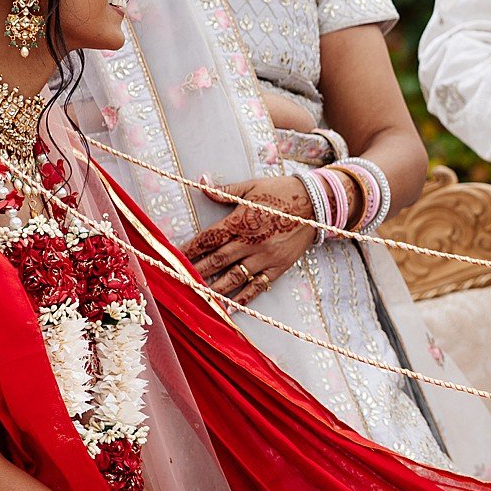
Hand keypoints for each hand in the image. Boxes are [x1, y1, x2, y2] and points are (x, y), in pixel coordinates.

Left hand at [183, 177, 314, 302]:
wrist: (316, 202)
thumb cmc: (282, 192)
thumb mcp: (252, 186)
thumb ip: (225, 191)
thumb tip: (201, 183)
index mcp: (241, 222)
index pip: (209, 239)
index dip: (190, 249)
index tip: (173, 258)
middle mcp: (251, 242)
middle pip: (217, 260)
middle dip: (196, 272)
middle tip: (178, 282)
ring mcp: (265, 257)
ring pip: (235, 277)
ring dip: (215, 288)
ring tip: (199, 297)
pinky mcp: (279, 266)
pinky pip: (259, 285)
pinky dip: (244, 297)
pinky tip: (231, 306)